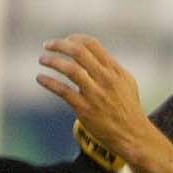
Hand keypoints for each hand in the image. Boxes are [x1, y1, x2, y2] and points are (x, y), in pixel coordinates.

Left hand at [36, 34, 150, 162]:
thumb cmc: (128, 107)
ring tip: (42, 59)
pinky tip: (40, 78)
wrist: (132, 134)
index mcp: (114, 70)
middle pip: (79, 52)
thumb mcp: (126, 81)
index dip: (74, 38)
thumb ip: (110, 67)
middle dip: (60, 45)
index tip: (65, 40)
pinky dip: (49, 82)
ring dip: (52, 61)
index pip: (92, 44)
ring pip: (70, 69)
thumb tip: (92, 54)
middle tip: (47, 45)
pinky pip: (63, 91)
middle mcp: (105, 79)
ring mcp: (95, 94)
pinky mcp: (85, 108)